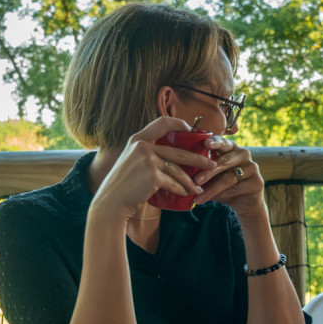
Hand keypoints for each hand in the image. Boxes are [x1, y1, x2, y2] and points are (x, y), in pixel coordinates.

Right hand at [89, 117, 215, 218]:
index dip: (180, 124)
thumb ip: (148, 154)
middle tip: (211, 163)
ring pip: (178, 169)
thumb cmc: (123, 185)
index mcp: (138, 139)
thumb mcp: (132, 161)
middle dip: (198, 158)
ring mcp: (148, 160)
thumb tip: (174, 155)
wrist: (111, 202)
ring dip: (191, 180)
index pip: (163, 121)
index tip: (193, 132)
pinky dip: (181, 190)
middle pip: (179, 150)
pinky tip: (187, 194)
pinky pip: (173, 183)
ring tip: (199, 186)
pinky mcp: (153, 176)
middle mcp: (143, 146)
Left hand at [190, 137, 265, 215]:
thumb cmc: (224, 186)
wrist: (244, 203)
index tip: (206, 144)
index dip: (215, 142)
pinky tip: (213, 200)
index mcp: (231, 148)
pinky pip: (236, 188)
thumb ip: (203, 171)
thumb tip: (182, 174)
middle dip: (208, 172)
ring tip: (198, 197)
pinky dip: (222, 195)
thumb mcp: (213, 177)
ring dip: (212, 189)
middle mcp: (244, 154)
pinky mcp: (258, 181)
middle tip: (195, 181)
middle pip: (224, 161)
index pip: (223, 142)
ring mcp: (252, 167)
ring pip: (228, 178)